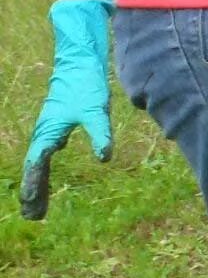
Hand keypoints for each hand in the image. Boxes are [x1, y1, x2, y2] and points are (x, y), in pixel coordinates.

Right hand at [20, 0, 114, 220]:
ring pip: (39, 162)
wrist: (80, 60)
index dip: (34, 186)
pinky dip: (43, 167)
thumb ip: (100, 134)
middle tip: (33, 217)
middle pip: (35, 168)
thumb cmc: (86, 84)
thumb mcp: (97, 110)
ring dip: (38, 183)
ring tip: (37, 206)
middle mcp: (45, 132)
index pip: (37, 165)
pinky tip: (45, 174)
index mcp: (49, 131)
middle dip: (33, 193)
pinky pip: (46, 152)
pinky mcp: (58, 123)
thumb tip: (104, 158)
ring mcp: (50, 128)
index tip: (32, 206)